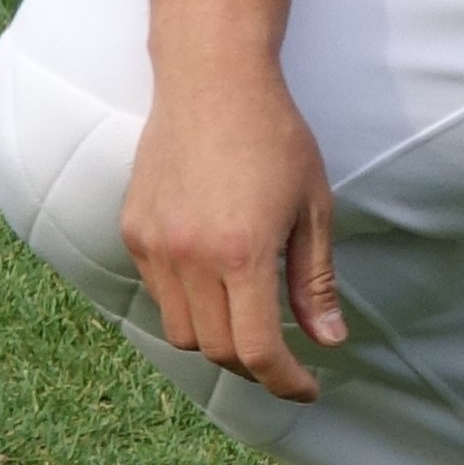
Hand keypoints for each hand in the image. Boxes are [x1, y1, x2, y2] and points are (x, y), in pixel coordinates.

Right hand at [120, 0, 345, 404]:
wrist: (212, 79)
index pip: (256, 350)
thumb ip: (315, 281)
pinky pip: (159, 294)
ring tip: (250, 319)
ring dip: (218, 340)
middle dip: (255, 365)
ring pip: (182, 331)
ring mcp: (155, 245)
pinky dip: (189, 306)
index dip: (284, 380)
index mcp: (241, 253)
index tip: (308, 386)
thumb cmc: (274, 136)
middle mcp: (189, 256)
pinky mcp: (133, 231)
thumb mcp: (313, 207)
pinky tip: (216, 282)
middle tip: (286, 356)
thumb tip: (329, 341)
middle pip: (217, 350)